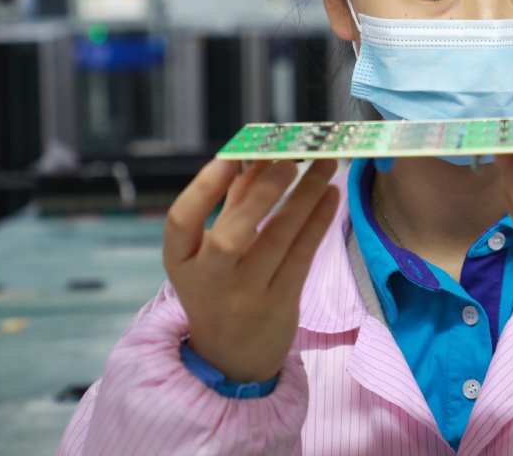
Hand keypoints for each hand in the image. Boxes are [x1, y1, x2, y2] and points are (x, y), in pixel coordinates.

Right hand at [163, 158, 339, 383]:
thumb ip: (231, 203)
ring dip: (304, 198)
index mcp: (182, 261)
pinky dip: (317, 223)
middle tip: (289, 160)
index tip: (229, 157)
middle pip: (231, 235)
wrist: (232, 359)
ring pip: (277, 241)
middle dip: (262, 194)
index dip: (203, 189)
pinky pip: (302, 257)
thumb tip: (254, 154)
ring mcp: (245, 295)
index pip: (180, 223)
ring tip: (325, 164)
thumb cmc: (222, 286)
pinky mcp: (280, 304)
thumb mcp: (211, 251)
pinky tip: (331, 195)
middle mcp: (210, 280)